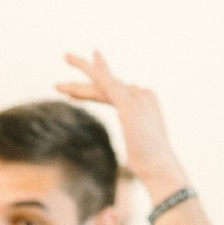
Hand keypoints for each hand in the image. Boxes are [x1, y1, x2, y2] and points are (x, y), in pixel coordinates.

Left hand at [56, 51, 185, 198]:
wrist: (159, 167)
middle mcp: (141, 94)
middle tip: (65, 57)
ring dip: (81, 72)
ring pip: (103, 81)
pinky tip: (77, 79)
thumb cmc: (149, 162)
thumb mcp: (137, 143)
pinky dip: (95, 75)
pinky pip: (106, 85)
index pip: (113, 92)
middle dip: (84, 76)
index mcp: (144, 101)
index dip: (90, 91)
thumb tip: (130, 119)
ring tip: (64, 57)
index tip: (72, 94)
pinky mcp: (129, 105)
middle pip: (107, 83)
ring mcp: (136, 97)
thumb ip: (132, 128)